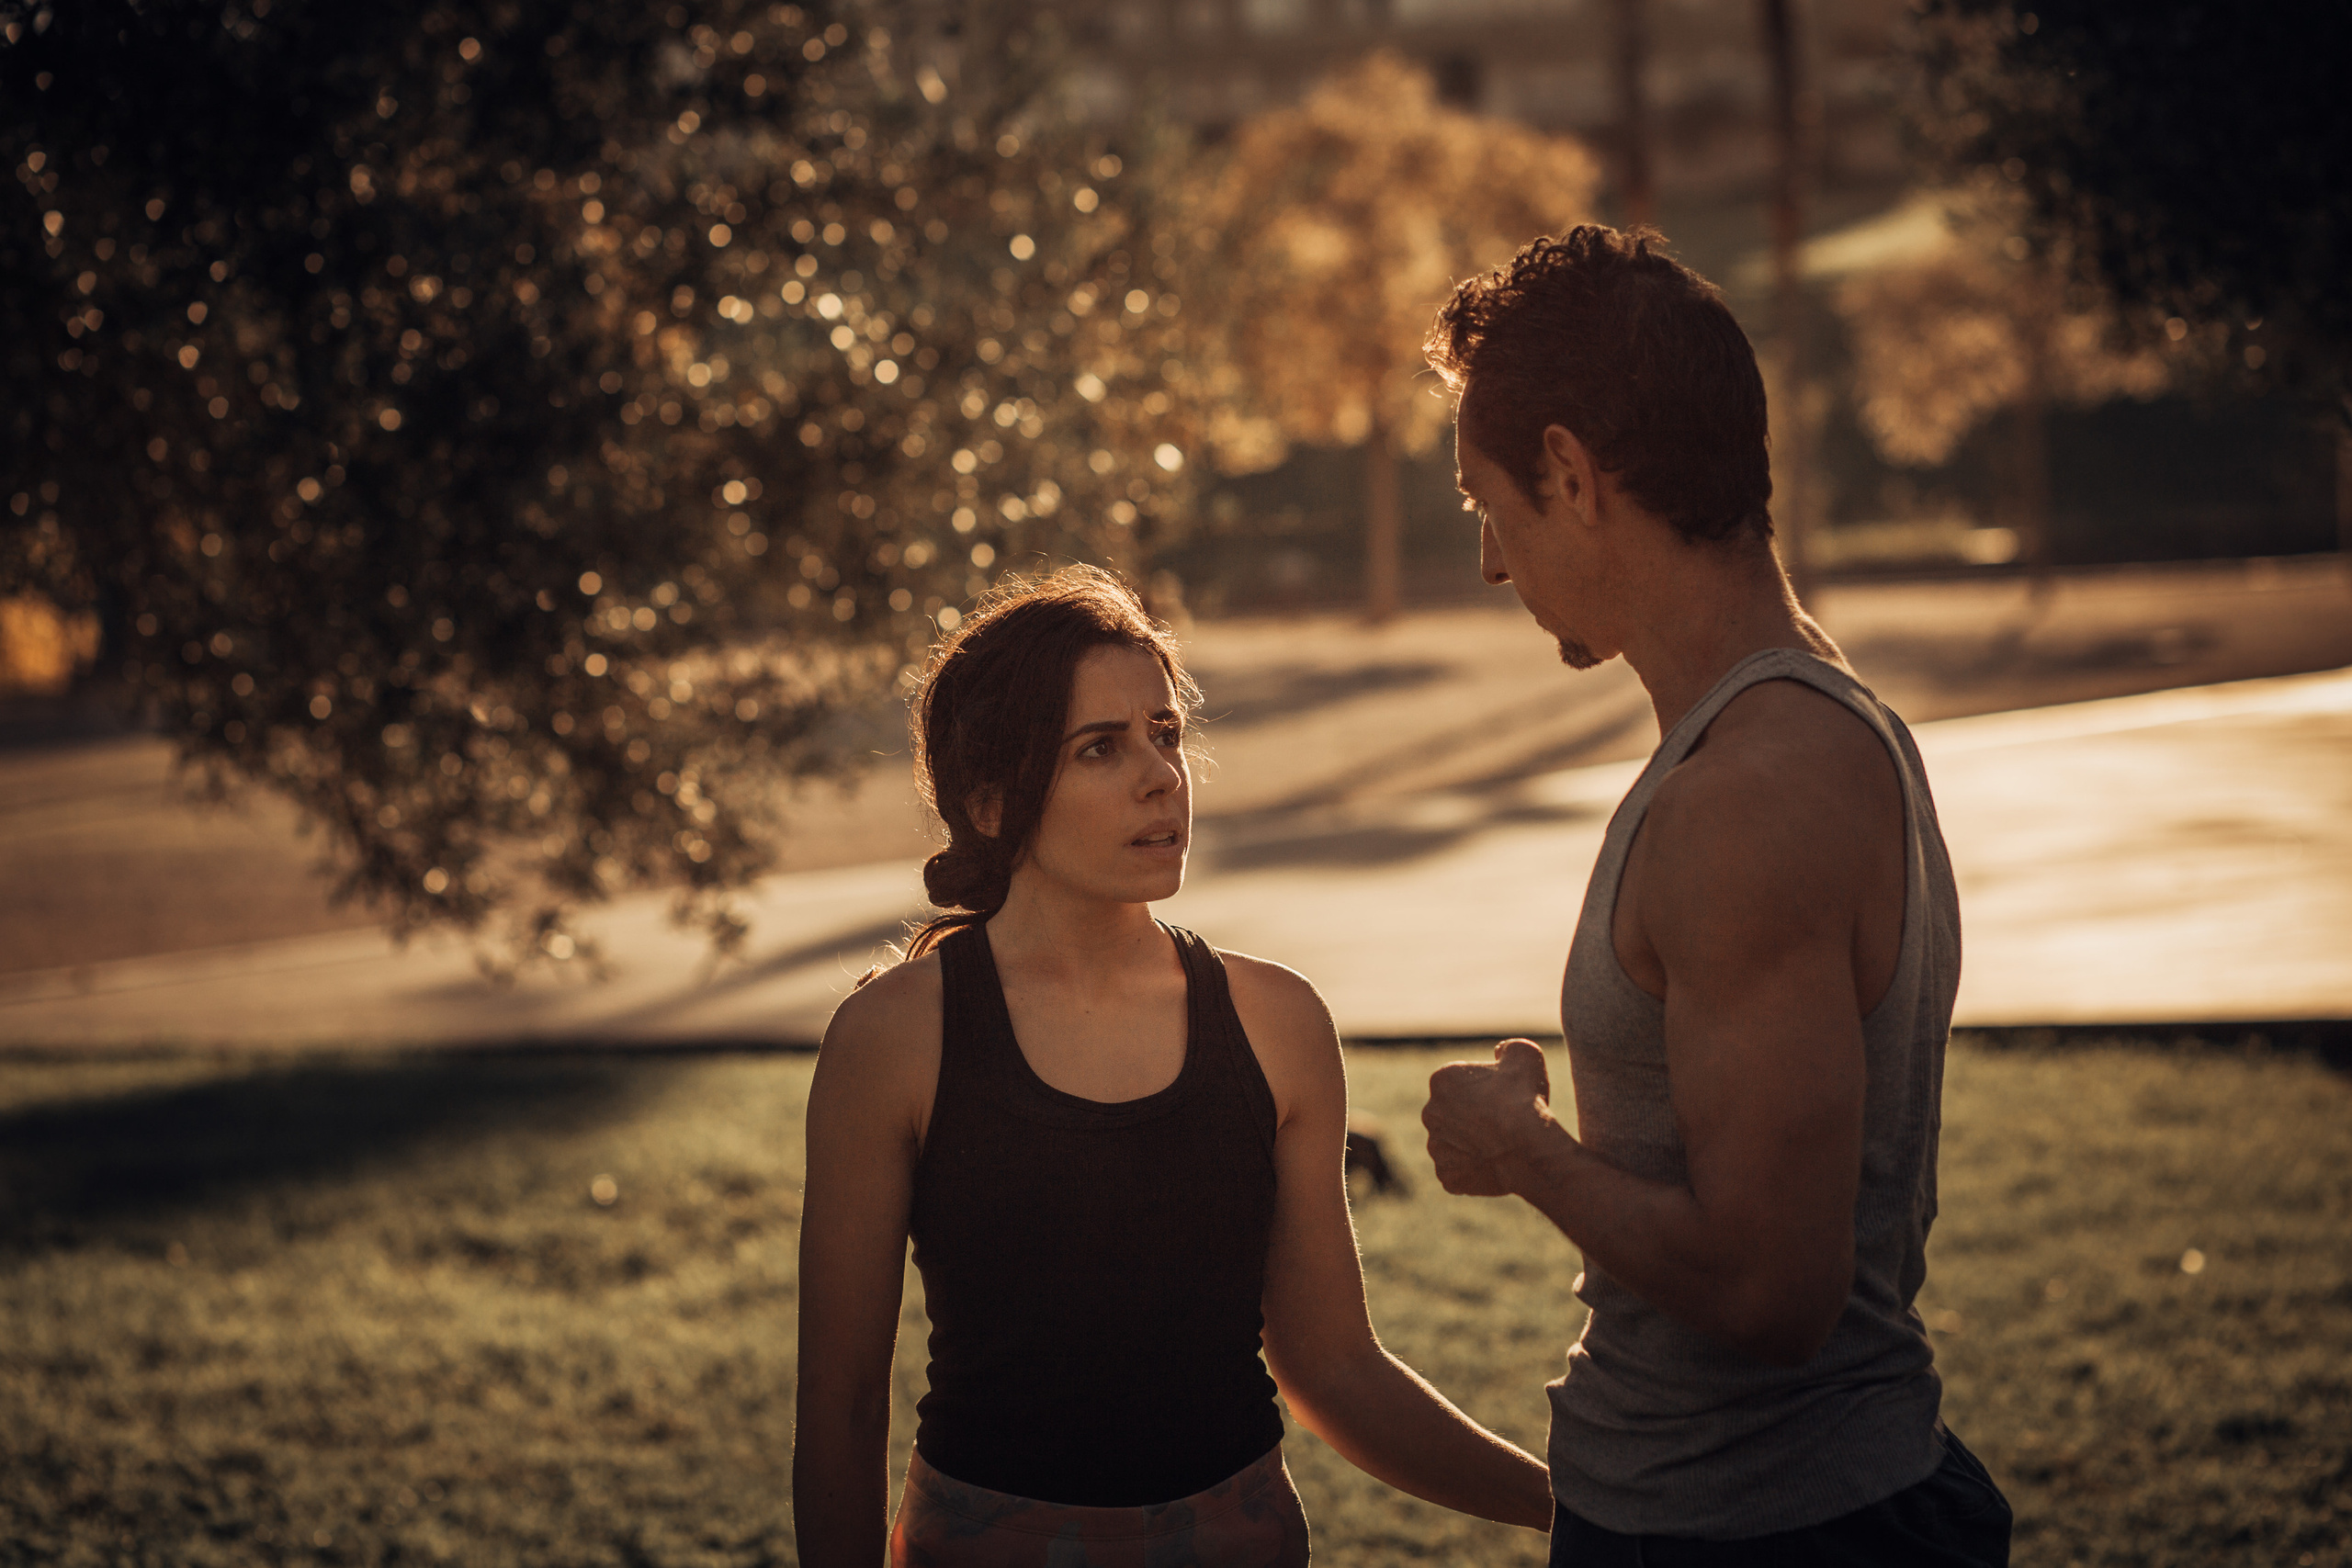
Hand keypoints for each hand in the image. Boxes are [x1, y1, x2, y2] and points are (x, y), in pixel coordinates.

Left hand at [1422, 1039, 1555, 1196]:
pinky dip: (1474, 1170)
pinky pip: (1459, 1171)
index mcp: (1442, 1080)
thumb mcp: (1524, 1056)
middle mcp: (1430, 1113)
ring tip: (1502, 1147)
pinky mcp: (1446, 1175)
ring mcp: (1436, 1147)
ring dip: (1472, 1145)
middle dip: (1474, 1118)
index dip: (1486, 1090)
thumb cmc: (1525, 1100)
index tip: (1505, 1098)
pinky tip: (1495, 1165)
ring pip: (1455, 1144)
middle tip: (1504, 1124)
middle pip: (1454, 1114)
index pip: (1461, 1083)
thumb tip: (1499, 1052)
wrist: (1527, 1149)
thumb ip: (1508, 1048)